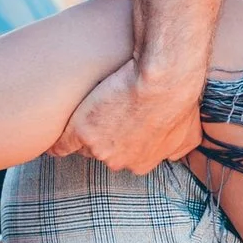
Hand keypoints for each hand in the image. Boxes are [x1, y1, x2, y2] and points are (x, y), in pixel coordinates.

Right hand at [57, 59, 204, 173]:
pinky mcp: (81, 131)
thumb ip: (179, 147)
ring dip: (84, 130)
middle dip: (102, 135)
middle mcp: (121, 161)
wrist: (163, 79)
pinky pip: (62, 144)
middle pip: (102, 151)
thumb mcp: (189, 132)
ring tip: (89, 110)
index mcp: (142, 162)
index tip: (119, 124)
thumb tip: (175, 154)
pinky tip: (53, 138)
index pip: (122, 155)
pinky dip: (58, 141)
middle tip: (106, 112)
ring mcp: (100, 149)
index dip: (120, 138)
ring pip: (84, 144)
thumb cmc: (179, 100)